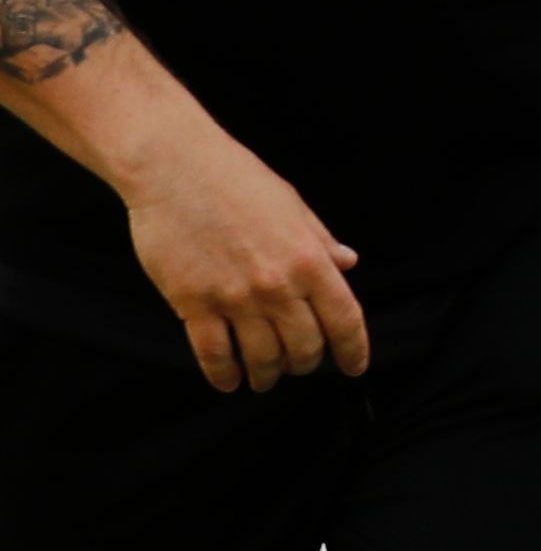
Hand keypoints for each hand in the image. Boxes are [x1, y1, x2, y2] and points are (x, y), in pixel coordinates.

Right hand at [123, 120, 365, 393]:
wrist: (175, 168)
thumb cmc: (237, 180)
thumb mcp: (294, 207)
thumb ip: (321, 242)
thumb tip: (349, 263)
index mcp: (310, 261)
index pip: (345, 320)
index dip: (353, 351)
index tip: (354, 368)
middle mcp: (278, 286)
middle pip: (304, 346)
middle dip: (305, 363)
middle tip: (299, 366)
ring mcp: (234, 298)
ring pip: (262, 357)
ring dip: (267, 375)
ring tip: (264, 379)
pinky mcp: (192, 303)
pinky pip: (213, 354)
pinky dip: (224, 375)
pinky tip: (229, 382)